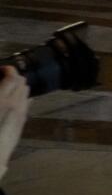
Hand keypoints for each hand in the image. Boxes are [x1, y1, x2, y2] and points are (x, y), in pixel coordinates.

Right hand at [0, 66, 29, 181]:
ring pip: (26, 93)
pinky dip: (20, 99)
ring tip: (5, 90)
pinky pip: (26, 105)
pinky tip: (11, 102)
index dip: (7, 70)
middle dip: (13, 77)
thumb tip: (0, 89)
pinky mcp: (21, 124)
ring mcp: (20, 115)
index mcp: (0, 100)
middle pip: (22, 82)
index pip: (13, 77)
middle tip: (1, 78)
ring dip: (18, 87)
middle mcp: (14, 105)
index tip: (0, 69)